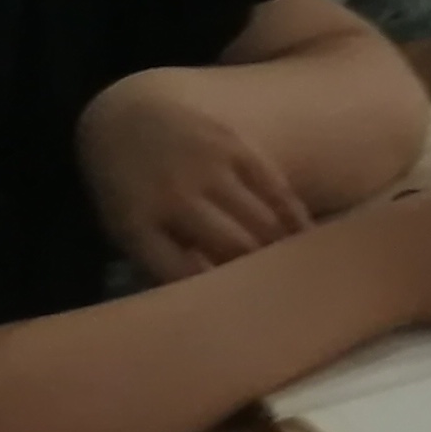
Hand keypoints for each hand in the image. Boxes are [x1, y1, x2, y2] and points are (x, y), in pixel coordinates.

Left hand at [77, 74, 320, 279]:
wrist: (125, 118)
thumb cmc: (129, 190)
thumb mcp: (128, 230)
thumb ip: (166, 261)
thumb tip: (216, 299)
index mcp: (137, 226)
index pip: (185, 275)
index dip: (218, 299)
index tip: (243, 314)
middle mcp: (173, 196)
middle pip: (232, 247)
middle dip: (262, 275)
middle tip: (284, 296)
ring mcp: (207, 167)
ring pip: (260, 221)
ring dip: (283, 249)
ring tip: (301, 272)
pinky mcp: (236, 144)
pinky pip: (275, 189)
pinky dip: (294, 216)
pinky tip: (305, 235)